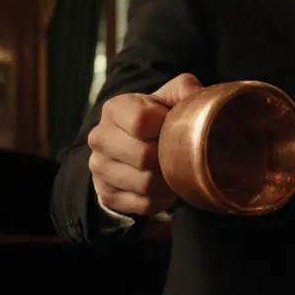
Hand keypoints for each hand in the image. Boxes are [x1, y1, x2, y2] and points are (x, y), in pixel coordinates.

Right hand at [87, 73, 201, 215]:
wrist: (132, 149)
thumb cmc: (156, 121)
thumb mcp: (168, 99)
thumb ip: (184, 89)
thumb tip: (196, 95)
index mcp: (114, 109)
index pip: (140, 122)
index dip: (165, 127)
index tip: (172, 127)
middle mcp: (99, 138)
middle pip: (143, 156)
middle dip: (167, 158)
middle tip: (176, 154)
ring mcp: (99, 168)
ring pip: (144, 183)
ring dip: (165, 181)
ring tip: (171, 171)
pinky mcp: (106, 195)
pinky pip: (143, 204)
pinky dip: (160, 199)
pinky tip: (162, 187)